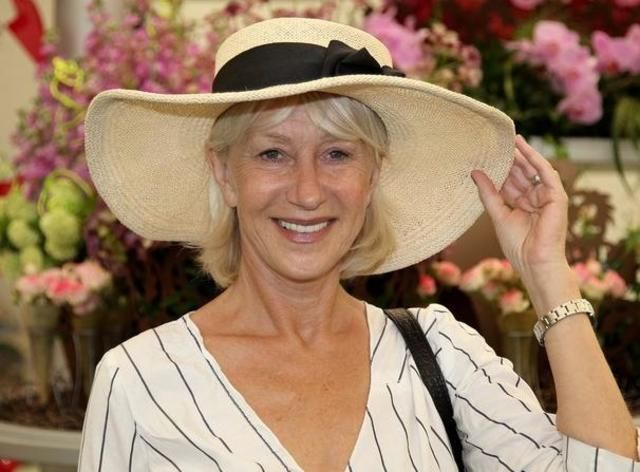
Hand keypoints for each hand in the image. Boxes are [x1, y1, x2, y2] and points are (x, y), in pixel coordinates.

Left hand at [471, 135, 569, 279]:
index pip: (510, 182)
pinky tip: (523, 147)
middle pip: (521, 174)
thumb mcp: (497, 214)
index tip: (486, 154)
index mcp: (522, 204)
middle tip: (496, 143)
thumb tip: (475, 172)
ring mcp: (547, 197)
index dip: (500, 169)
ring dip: (521, 155)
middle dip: (510, 159)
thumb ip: (488, 192)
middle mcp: (534, 198)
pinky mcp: (557, 196)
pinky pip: (546, 173)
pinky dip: (535, 159)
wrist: (535, 263)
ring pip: (532, 170)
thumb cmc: (518, 245)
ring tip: (508, 140)